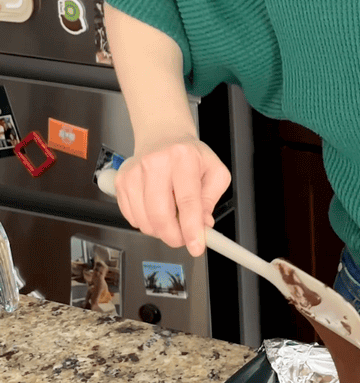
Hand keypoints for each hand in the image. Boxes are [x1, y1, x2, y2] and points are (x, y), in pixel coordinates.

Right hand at [115, 136, 230, 256]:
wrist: (162, 136)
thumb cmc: (189, 155)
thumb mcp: (214, 171)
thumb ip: (211, 199)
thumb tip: (202, 224)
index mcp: (183, 158)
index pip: (187, 201)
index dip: (191, 229)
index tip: (196, 246)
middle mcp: (155, 163)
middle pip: (160, 214)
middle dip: (174, 236)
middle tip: (183, 239)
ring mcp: (134, 172)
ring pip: (144, 220)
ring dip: (160, 231)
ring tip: (171, 221)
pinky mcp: (121, 181)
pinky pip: (132, 217)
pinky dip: (145, 223)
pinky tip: (156, 211)